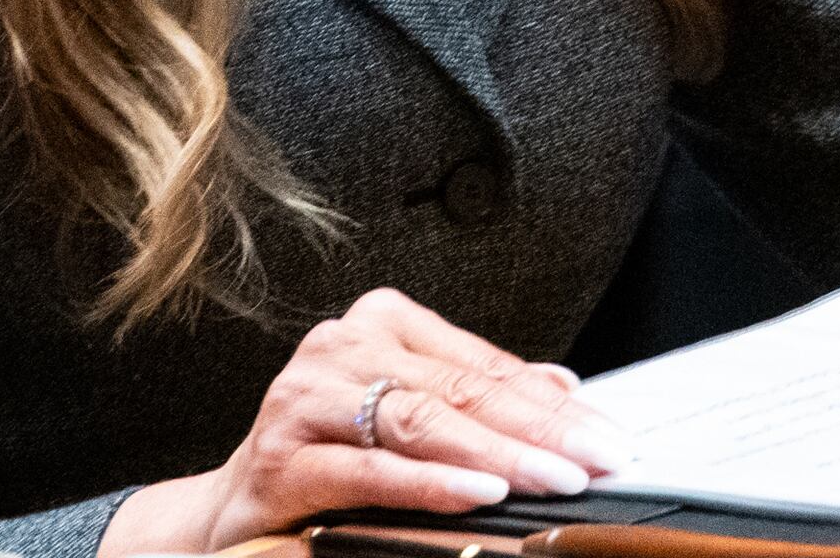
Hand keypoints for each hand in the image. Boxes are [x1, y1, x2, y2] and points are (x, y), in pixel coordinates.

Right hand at [100, 288, 630, 552]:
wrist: (230, 513)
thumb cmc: (326, 460)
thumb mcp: (407, 421)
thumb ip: (475, 401)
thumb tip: (563, 388)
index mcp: (381, 326)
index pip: (485, 364)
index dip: (553, 403)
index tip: (609, 435)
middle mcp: (341, 347)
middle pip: (461, 389)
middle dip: (541, 429)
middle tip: (599, 458)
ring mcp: (308, 398)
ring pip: (421, 422)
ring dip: (497, 452)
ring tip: (553, 476)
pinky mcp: (282, 457)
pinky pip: (370, 471)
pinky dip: (430, 484)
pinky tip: (480, 493)